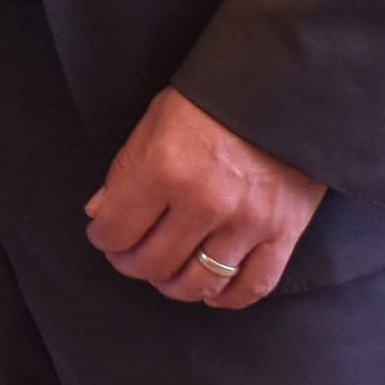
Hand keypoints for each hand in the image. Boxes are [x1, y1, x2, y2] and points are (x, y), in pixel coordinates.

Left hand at [83, 87, 325, 308]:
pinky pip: (252, 286)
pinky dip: (227, 297)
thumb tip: (101, 214)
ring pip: (199, 282)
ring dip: (174, 285)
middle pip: (153, 263)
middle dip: (132, 264)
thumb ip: (126, 171)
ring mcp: (247, 221)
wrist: (284, 86)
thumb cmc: (211, 100)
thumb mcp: (155, 121)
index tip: (105, 234)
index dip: (104, 238)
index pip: (117, 231)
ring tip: (167, 273)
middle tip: (131, 256)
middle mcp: (204, 201)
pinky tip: (211, 291)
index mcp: (164, 168)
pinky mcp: (283, 233)